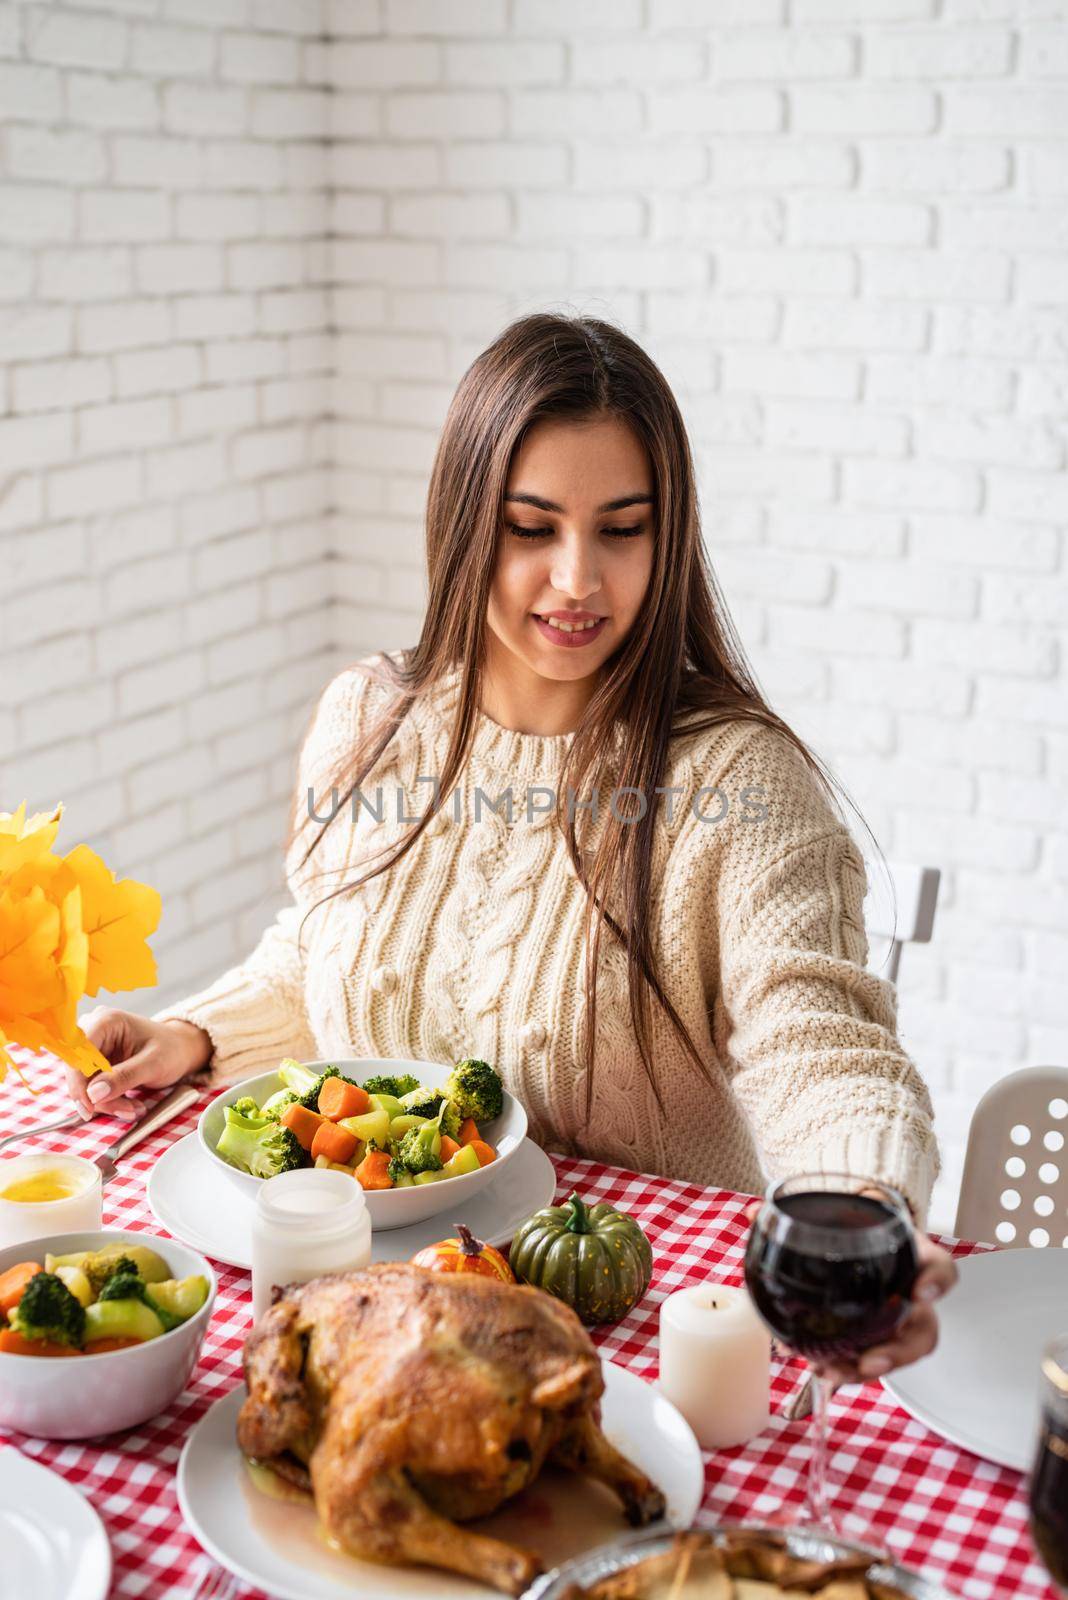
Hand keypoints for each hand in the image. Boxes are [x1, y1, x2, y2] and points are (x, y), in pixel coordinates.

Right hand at [66, 1009, 212, 1120]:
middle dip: (97, 1096)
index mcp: (106, 1021)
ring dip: (105, 1102)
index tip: (90, 1107)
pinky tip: (129, 1105)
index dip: (78, 1081)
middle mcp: (93, 1030)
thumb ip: (124, 1077)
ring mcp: (92, 1047)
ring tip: (134, 1109)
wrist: (180, 1052)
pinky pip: (90, 1088)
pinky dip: (108, 1101)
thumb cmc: (171, 1050)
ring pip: (83, 1083)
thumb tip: (92, 1094)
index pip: (78, 1052)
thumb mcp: (154, 1064)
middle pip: (77, 1070)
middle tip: (127, 1111)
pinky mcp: (95, 1063)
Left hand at [744, 1198, 957, 1388]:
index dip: (936, 1281)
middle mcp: (911, 1293)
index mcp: (910, 1257)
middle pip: (925, 1329)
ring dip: (872, 1369)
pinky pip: (874, 1361)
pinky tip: (824, 1373)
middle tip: (873, 1360)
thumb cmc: (851, 1230)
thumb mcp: (836, 1215)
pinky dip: (850, 1371)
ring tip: (839, 1374)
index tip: (920, 1292)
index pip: (939, 1267)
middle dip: (901, 1351)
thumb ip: (797, 1214)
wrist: (854, 1238)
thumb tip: (752, 1213)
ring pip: (901, 1355)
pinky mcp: (878, 1339)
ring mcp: (898, 1321)